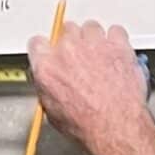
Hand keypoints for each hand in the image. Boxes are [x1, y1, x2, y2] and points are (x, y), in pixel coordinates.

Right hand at [30, 21, 154, 154]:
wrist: (115, 126)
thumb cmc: (88, 124)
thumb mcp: (52, 112)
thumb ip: (47, 87)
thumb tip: (49, 84)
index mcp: (47, 66)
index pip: (38, 43)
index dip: (46, 49)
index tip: (53, 52)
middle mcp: (68, 50)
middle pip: (66, 30)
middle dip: (73, 43)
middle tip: (81, 60)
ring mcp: (93, 44)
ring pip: (91, 28)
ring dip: (94, 40)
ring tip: (100, 57)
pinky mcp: (117, 44)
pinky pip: (115, 31)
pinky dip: (116, 41)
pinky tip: (116, 53)